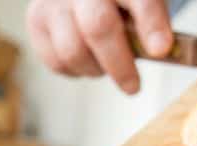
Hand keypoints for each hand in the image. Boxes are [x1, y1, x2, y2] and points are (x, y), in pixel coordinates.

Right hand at [26, 0, 172, 93]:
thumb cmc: (116, 0)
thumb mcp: (137, 1)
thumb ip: (150, 22)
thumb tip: (160, 51)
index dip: (151, 24)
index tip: (161, 50)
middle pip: (98, 27)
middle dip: (119, 64)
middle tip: (133, 86)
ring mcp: (54, 1)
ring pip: (72, 51)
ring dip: (95, 69)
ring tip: (106, 64)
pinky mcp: (36, 19)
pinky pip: (56, 61)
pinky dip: (75, 70)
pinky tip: (86, 58)